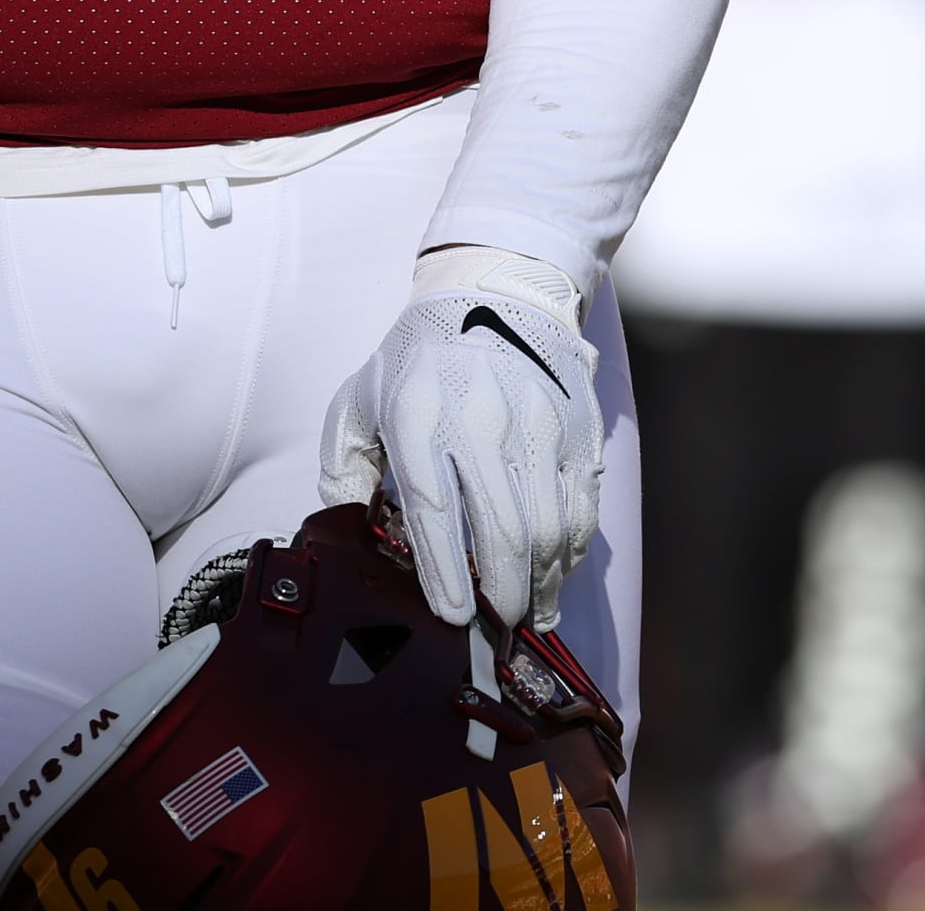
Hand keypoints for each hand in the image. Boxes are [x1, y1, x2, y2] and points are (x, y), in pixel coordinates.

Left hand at [317, 245, 602, 630]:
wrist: (494, 293)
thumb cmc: (418, 358)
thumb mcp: (361, 395)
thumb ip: (344, 463)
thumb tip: (348, 525)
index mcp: (417, 415)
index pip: (433, 507)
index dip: (445, 572)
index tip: (453, 616)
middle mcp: (479, 419)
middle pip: (502, 529)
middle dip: (502, 594)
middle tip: (497, 630)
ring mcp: (534, 423)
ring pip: (549, 527)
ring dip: (541, 583)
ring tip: (527, 613)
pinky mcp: (574, 426)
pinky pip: (580, 507)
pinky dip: (571, 552)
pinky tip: (555, 572)